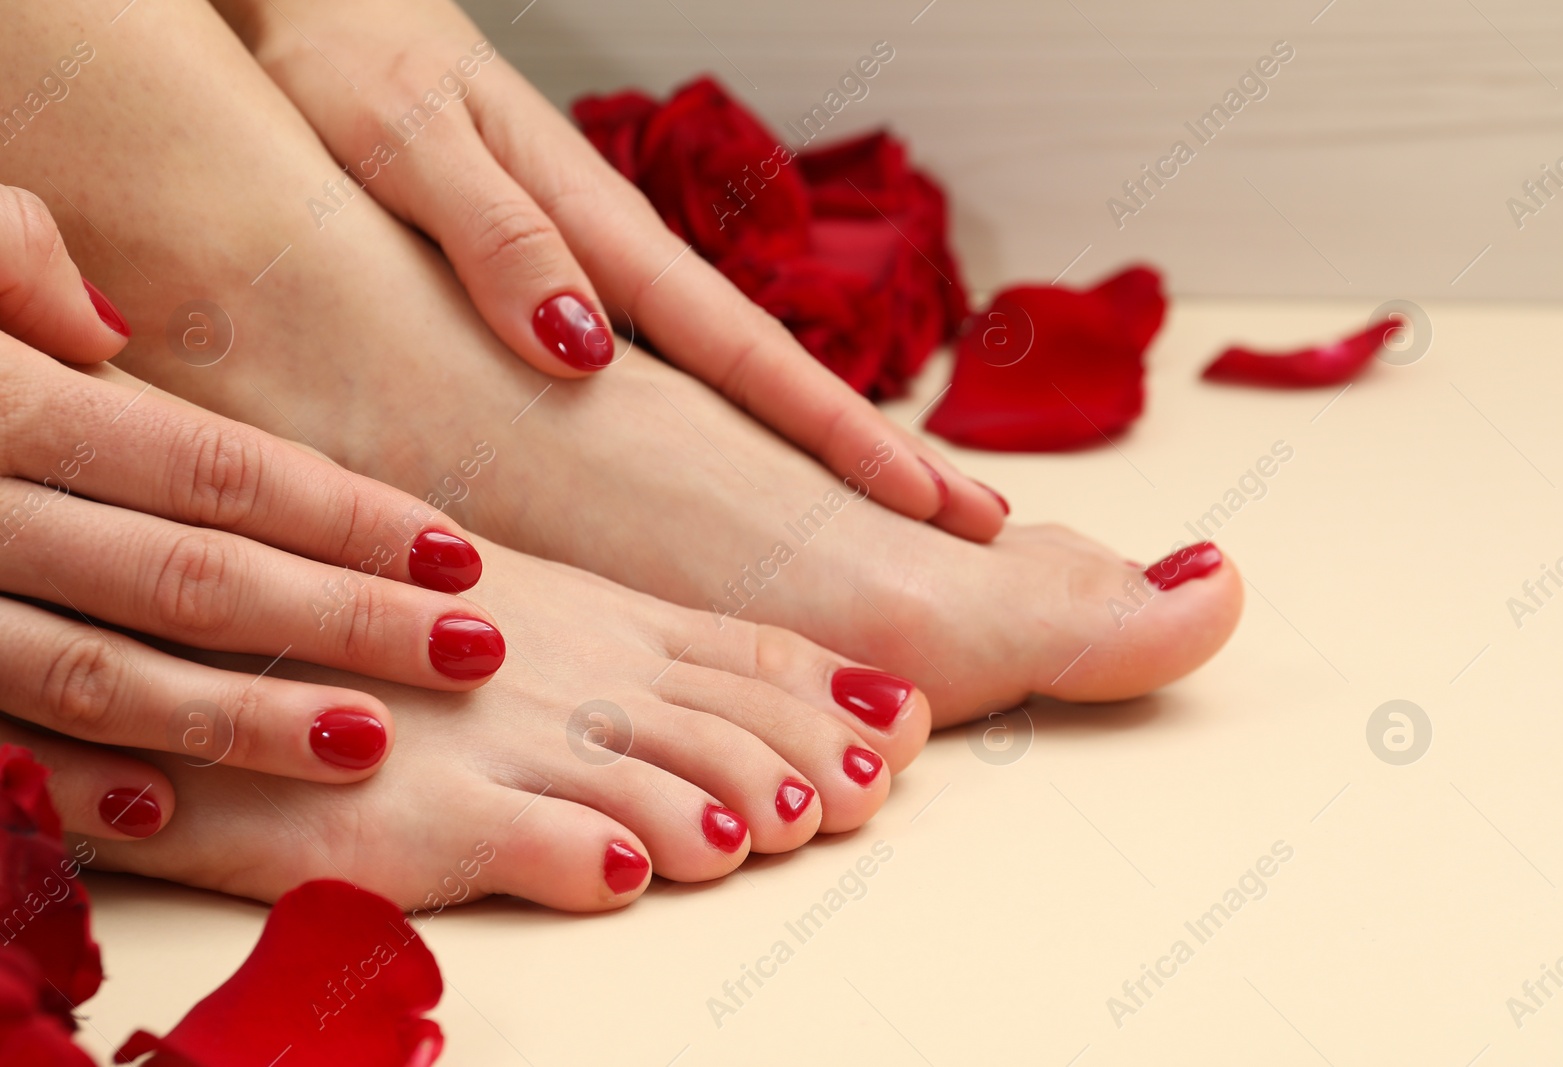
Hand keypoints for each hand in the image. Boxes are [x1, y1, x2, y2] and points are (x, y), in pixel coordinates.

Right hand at [0, 184, 506, 804]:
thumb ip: (5, 257)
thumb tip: (109, 329)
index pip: (207, 466)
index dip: (342, 512)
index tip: (455, 551)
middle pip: (188, 577)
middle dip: (342, 619)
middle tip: (471, 649)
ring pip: (98, 675)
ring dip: (240, 719)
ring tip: (369, 737)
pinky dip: (65, 786)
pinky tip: (174, 809)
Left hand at [213, 0, 1005, 540]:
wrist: (327, 8)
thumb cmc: (352, 66)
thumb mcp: (408, 144)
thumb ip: (495, 241)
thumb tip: (585, 353)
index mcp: (600, 233)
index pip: (745, 353)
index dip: (836, 433)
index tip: (922, 498)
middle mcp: (622, 263)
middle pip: (771, 377)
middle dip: (872, 453)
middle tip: (973, 522)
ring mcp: (606, 276)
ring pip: (732, 383)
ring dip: (820, 452)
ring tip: (902, 512)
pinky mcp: (567, 284)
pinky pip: (673, 375)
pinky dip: (738, 428)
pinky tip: (759, 471)